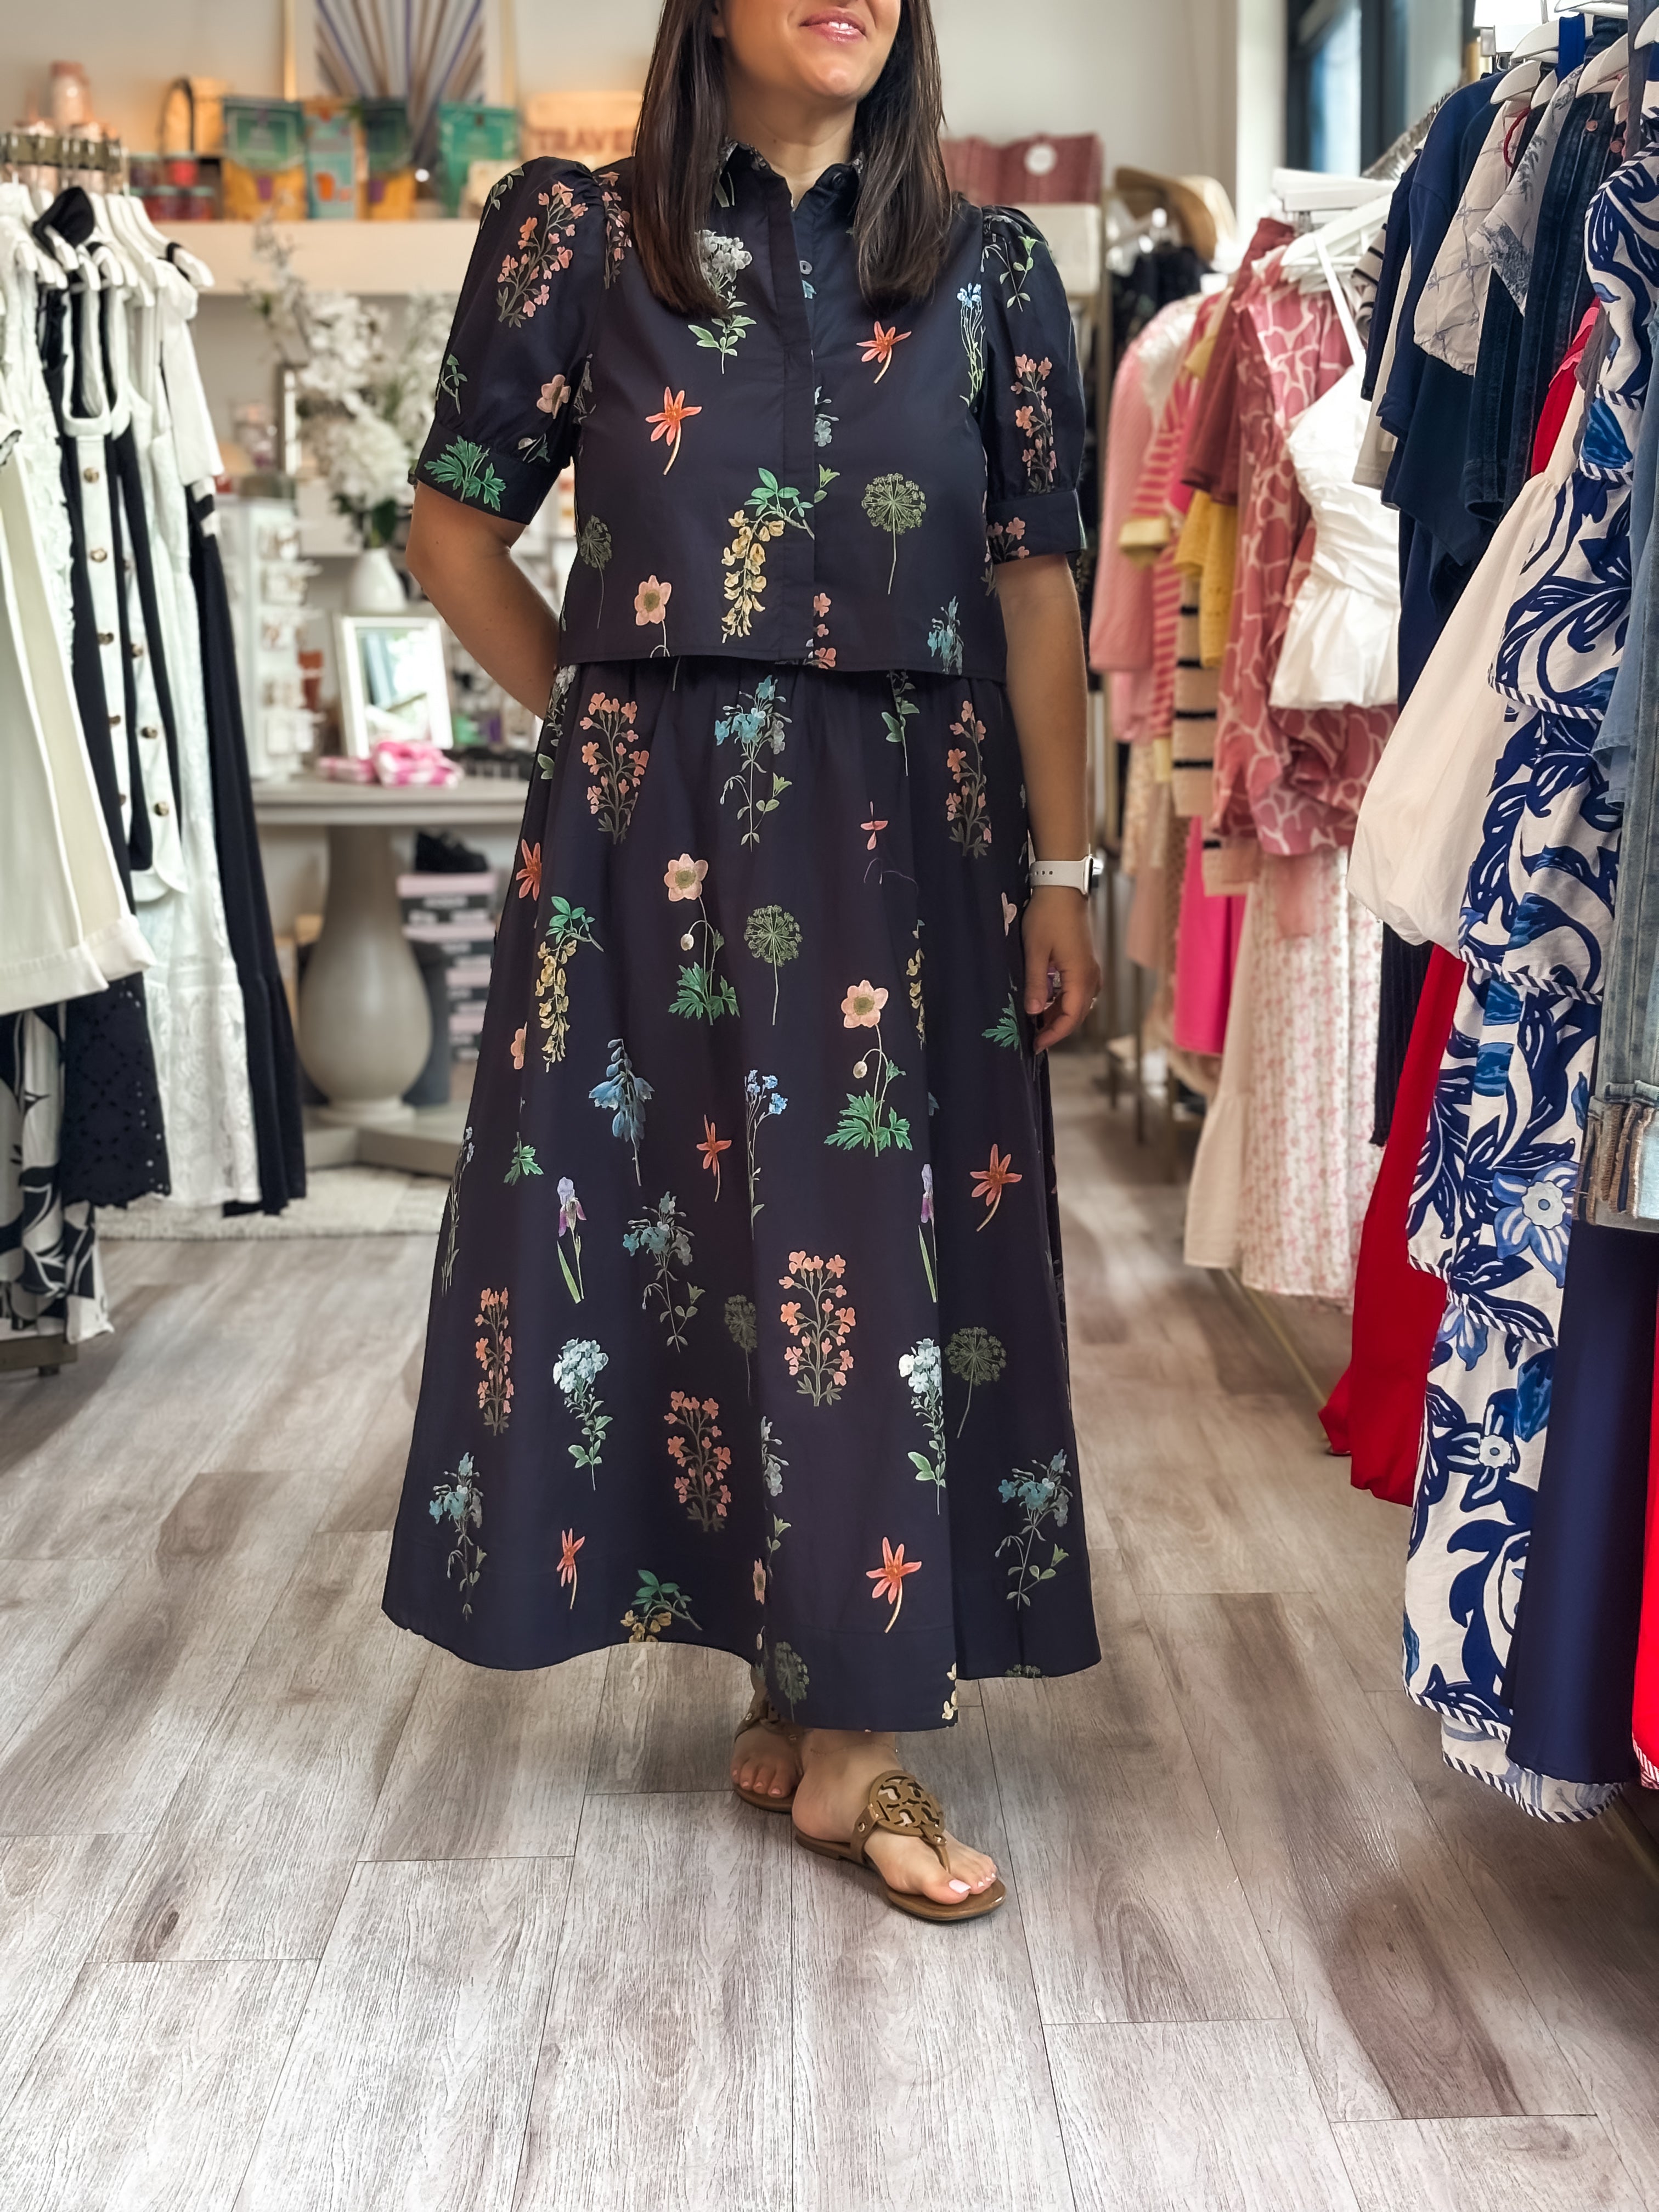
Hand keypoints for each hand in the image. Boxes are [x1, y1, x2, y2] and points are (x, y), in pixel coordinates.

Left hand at [1022, 887, 1100, 1053]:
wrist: (1062, 889)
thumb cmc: (1047, 916)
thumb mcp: (1035, 951)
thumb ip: (1036, 983)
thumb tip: (1034, 1013)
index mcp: (1080, 977)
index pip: (1071, 1018)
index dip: (1053, 1035)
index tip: (1035, 1045)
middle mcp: (1091, 978)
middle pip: (1077, 1015)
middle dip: (1056, 1029)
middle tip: (1033, 1039)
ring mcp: (1090, 971)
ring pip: (1077, 1004)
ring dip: (1059, 1017)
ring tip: (1035, 1024)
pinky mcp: (1084, 964)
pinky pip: (1077, 992)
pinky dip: (1062, 1003)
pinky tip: (1045, 1003)